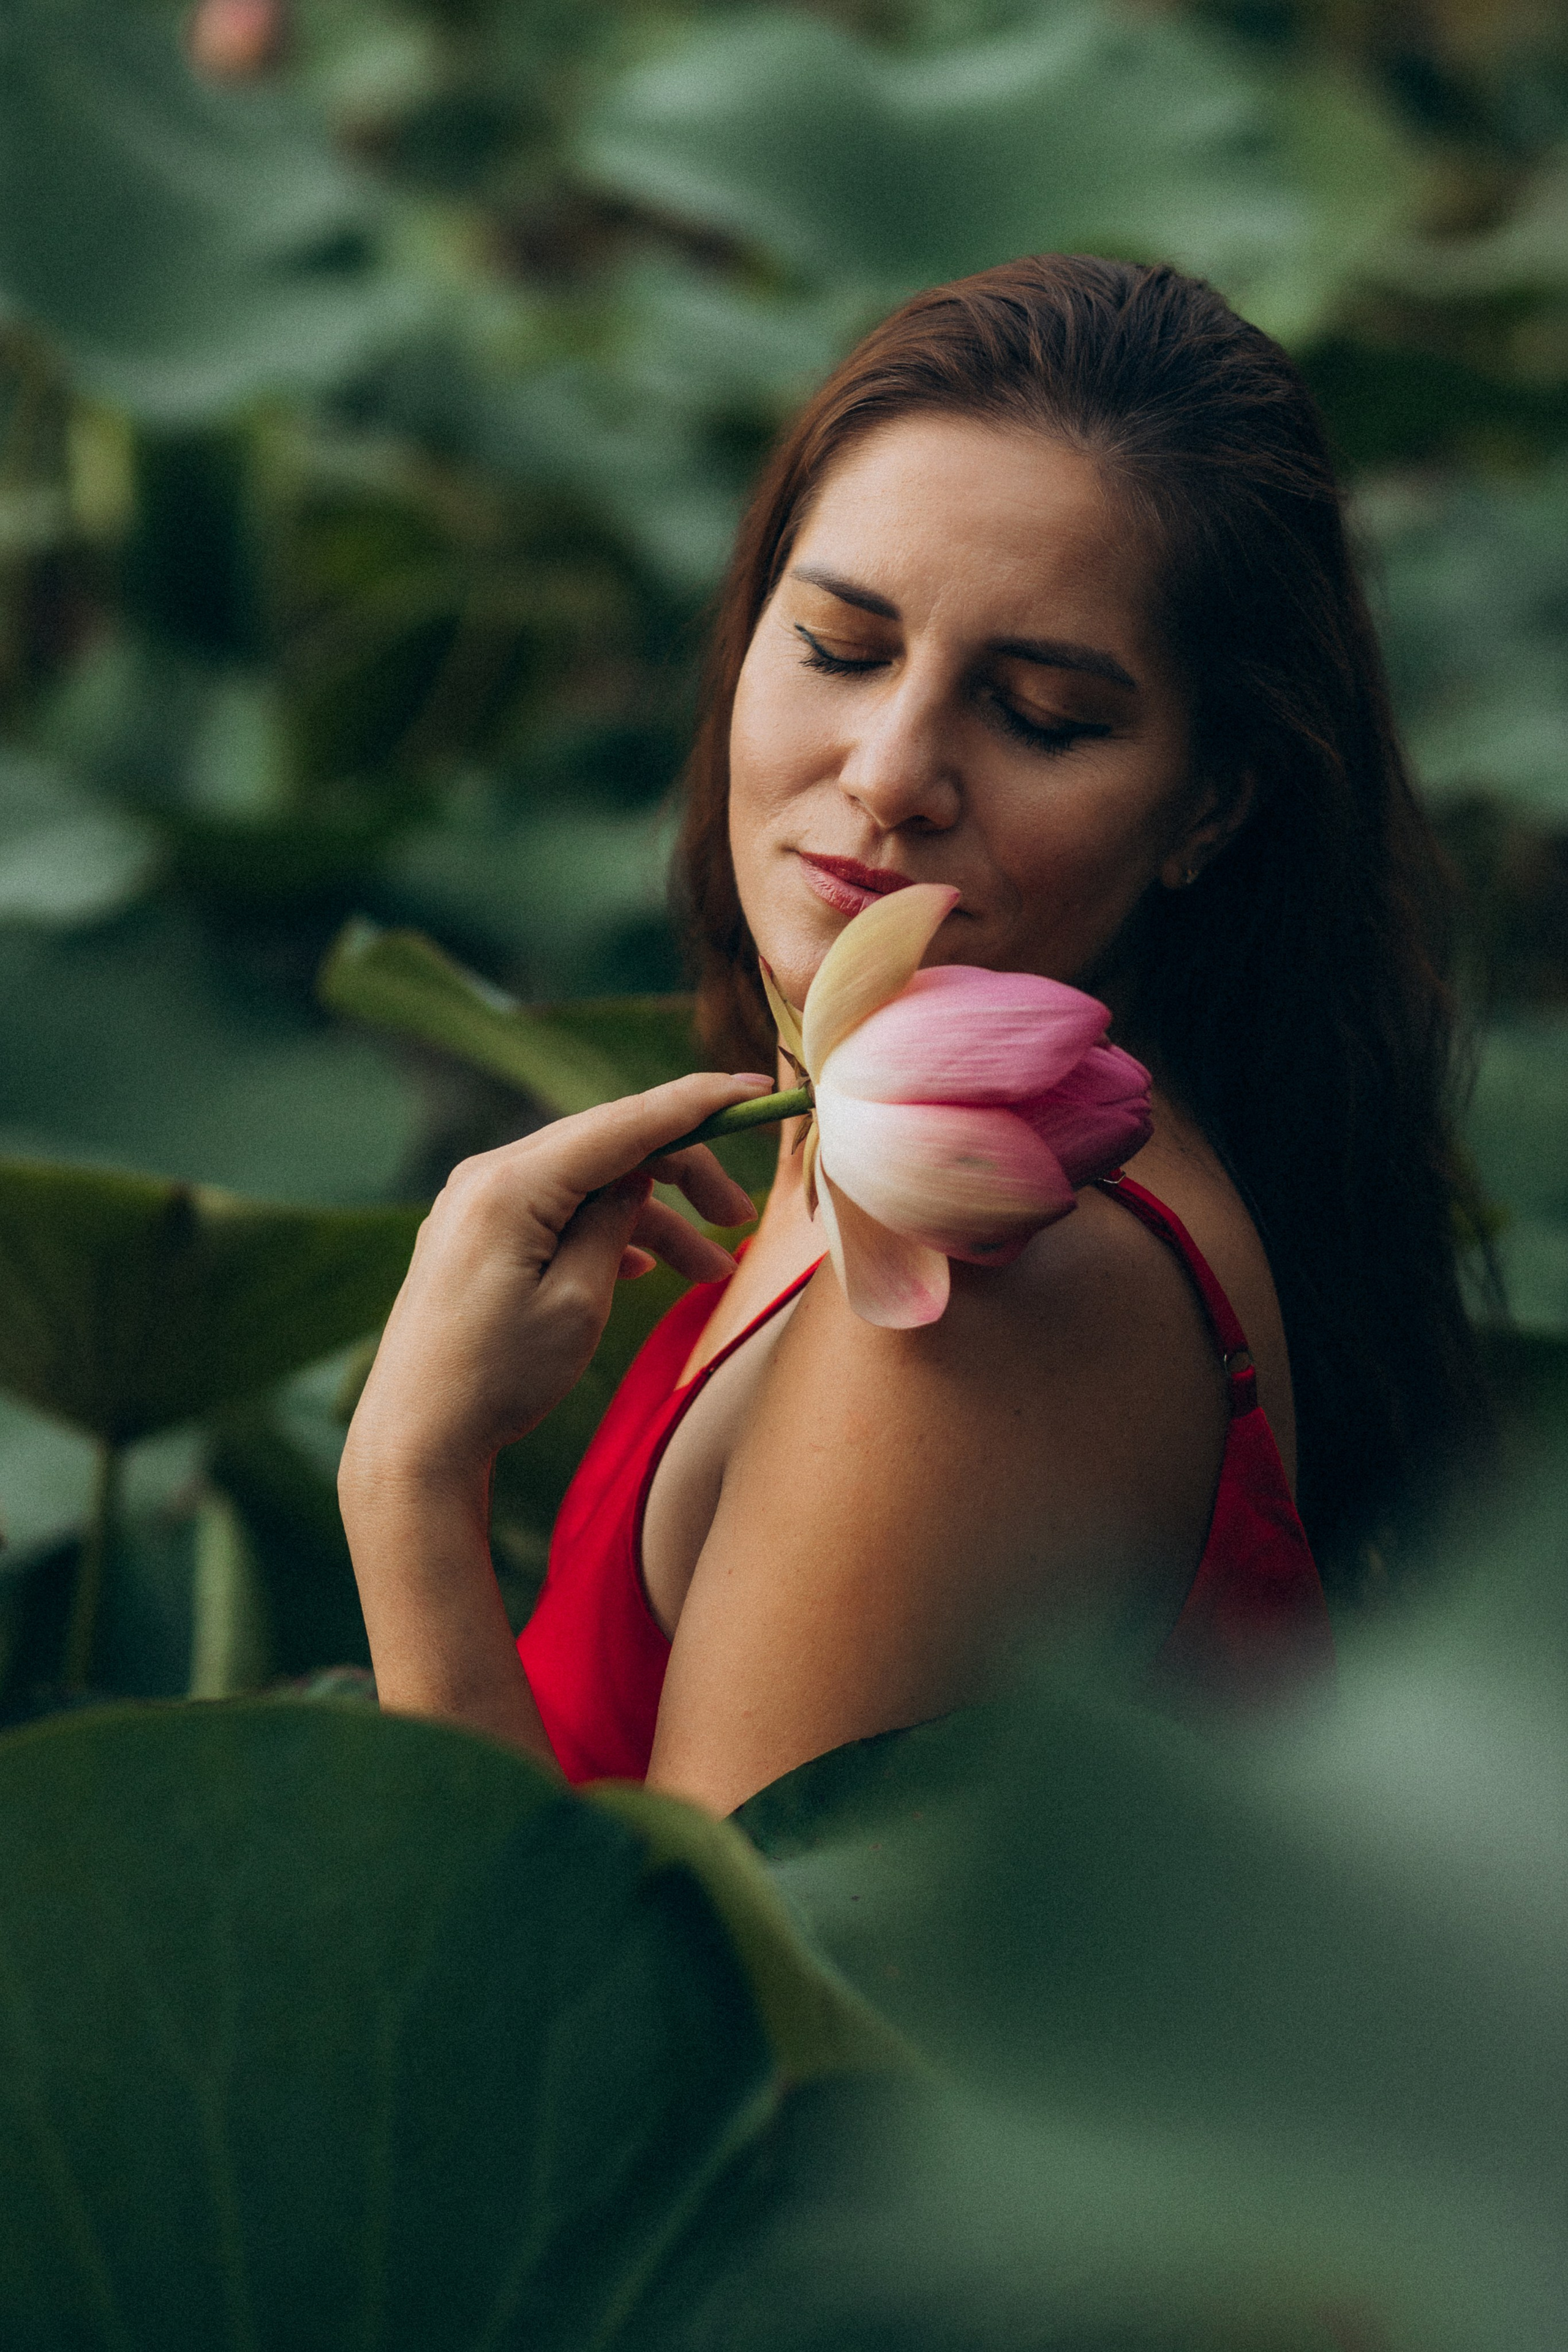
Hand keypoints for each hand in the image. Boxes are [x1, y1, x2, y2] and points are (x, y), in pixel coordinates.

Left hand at [341, 1072, 769, 1502]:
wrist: (416, 1440)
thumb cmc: (497, 1379)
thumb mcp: (578, 1302)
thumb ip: (614, 1225)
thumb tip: (637, 1178)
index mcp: (512, 1185)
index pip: (625, 1123)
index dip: (698, 1103)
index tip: (755, 1091)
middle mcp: (487, 1177)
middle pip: (609, 1146)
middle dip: (683, 1176)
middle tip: (740, 1218)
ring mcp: (476, 1204)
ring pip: (587, 1183)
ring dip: (653, 1220)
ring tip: (712, 1272)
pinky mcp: (475, 1234)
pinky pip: (556, 1210)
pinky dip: (606, 1232)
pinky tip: (644, 1269)